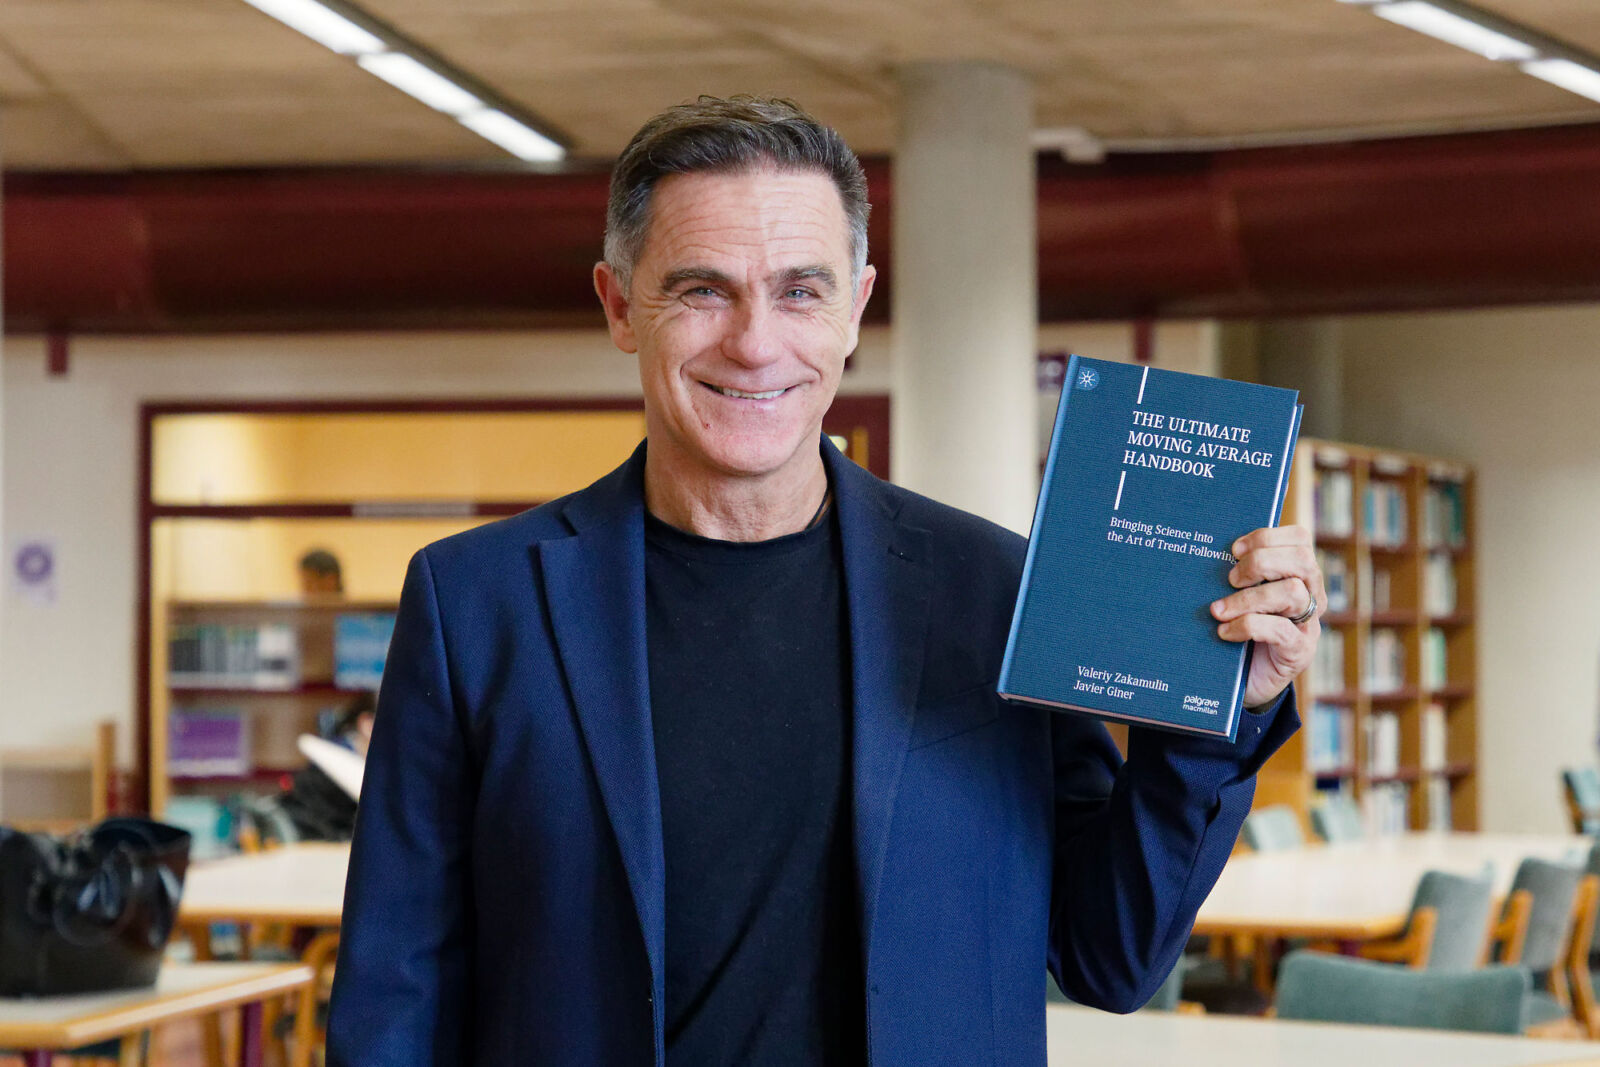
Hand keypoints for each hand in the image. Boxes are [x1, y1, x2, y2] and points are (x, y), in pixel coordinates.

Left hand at [1209, 525, 1323, 708]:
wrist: (1248, 681)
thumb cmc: (1241, 630)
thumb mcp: (1241, 596)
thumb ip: (1238, 575)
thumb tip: (1209, 552)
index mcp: (1299, 575)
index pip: (1300, 539)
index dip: (1267, 536)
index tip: (1235, 549)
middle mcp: (1311, 595)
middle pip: (1302, 559)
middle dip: (1261, 562)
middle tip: (1231, 579)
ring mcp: (1308, 624)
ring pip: (1292, 592)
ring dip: (1249, 597)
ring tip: (1220, 609)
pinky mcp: (1299, 651)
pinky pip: (1279, 630)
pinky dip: (1247, 626)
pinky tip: (1225, 633)